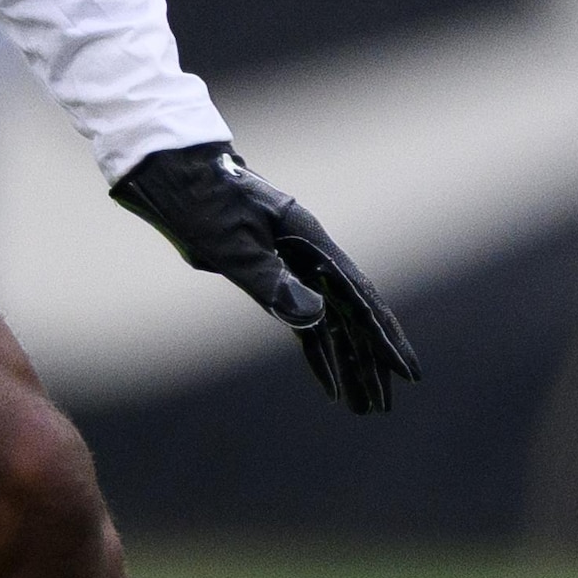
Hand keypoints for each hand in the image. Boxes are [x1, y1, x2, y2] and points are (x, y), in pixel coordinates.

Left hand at [110, 143, 418, 415]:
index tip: (406, 371)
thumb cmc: (199, 201)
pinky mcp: (272, 274)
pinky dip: (317, 351)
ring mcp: (293, 265)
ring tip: (361, 406)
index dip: (384, 338)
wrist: (171, 170)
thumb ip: (269, 280)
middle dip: (370, 362)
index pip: (359, 300)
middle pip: (352, 316)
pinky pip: (304, 320)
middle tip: (384, 407)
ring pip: (331, 322)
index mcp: (310, 242)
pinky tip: (326, 380)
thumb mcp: (228, 244)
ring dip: (346, 364)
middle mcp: (310, 254)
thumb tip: (314, 317)